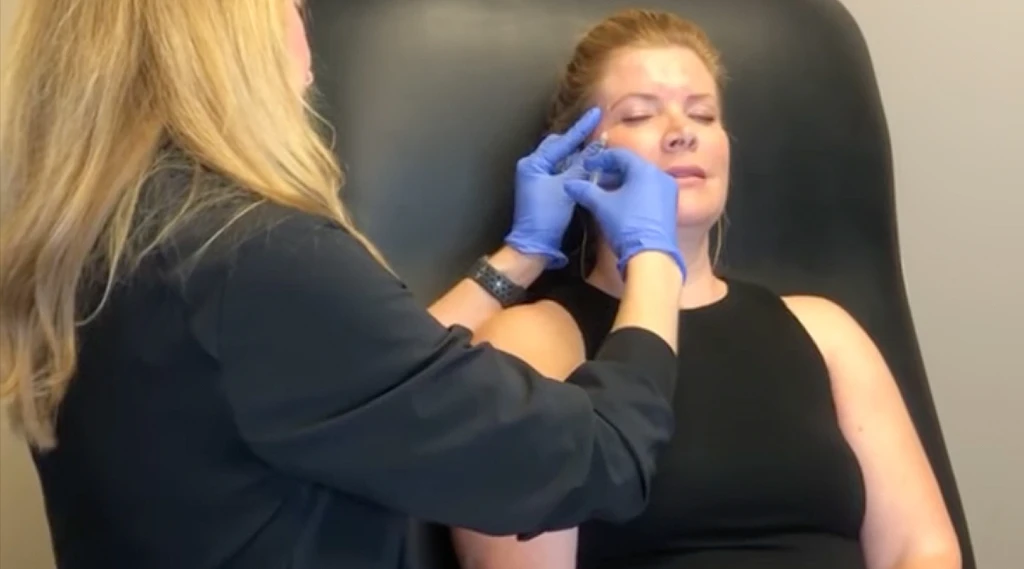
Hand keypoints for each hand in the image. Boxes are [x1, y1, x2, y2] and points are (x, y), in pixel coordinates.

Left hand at [505, 107, 602, 268]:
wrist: (534, 245)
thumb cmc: (547, 216)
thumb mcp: (567, 187)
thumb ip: (583, 165)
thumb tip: (599, 146)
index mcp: (534, 163)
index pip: (562, 141)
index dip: (581, 129)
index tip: (596, 114)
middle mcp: (533, 167)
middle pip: (559, 147)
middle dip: (578, 142)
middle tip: (597, 134)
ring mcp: (537, 179)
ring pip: (562, 160)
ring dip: (578, 157)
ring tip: (597, 150)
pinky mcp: (544, 190)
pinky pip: (561, 172)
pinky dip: (574, 169)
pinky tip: (588, 168)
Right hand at [564, 148, 685, 277]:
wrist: (651, 256)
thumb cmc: (626, 224)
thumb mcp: (601, 205)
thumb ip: (585, 190)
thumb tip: (570, 184)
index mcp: (645, 170)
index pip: (620, 155)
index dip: (600, 159)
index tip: (587, 167)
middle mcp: (660, 176)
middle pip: (632, 167)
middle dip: (611, 172)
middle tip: (594, 180)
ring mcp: (668, 193)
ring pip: (641, 180)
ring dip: (622, 184)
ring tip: (604, 194)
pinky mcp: (670, 208)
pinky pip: (649, 192)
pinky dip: (633, 193)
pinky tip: (620, 204)